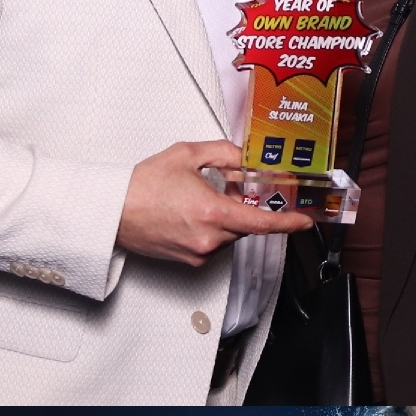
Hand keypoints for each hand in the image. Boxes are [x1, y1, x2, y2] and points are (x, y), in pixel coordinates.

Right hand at [115, 139, 310, 265]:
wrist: (111, 212)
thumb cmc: (142, 185)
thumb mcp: (187, 154)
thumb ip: (224, 153)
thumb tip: (246, 159)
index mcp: (213, 212)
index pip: (262, 223)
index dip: (287, 223)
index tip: (304, 221)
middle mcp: (209, 238)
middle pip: (246, 224)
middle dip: (246, 206)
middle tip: (233, 187)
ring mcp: (199, 253)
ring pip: (231, 234)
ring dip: (227, 217)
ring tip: (201, 198)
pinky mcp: (190, 261)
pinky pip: (214, 243)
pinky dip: (213, 228)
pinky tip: (192, 213)